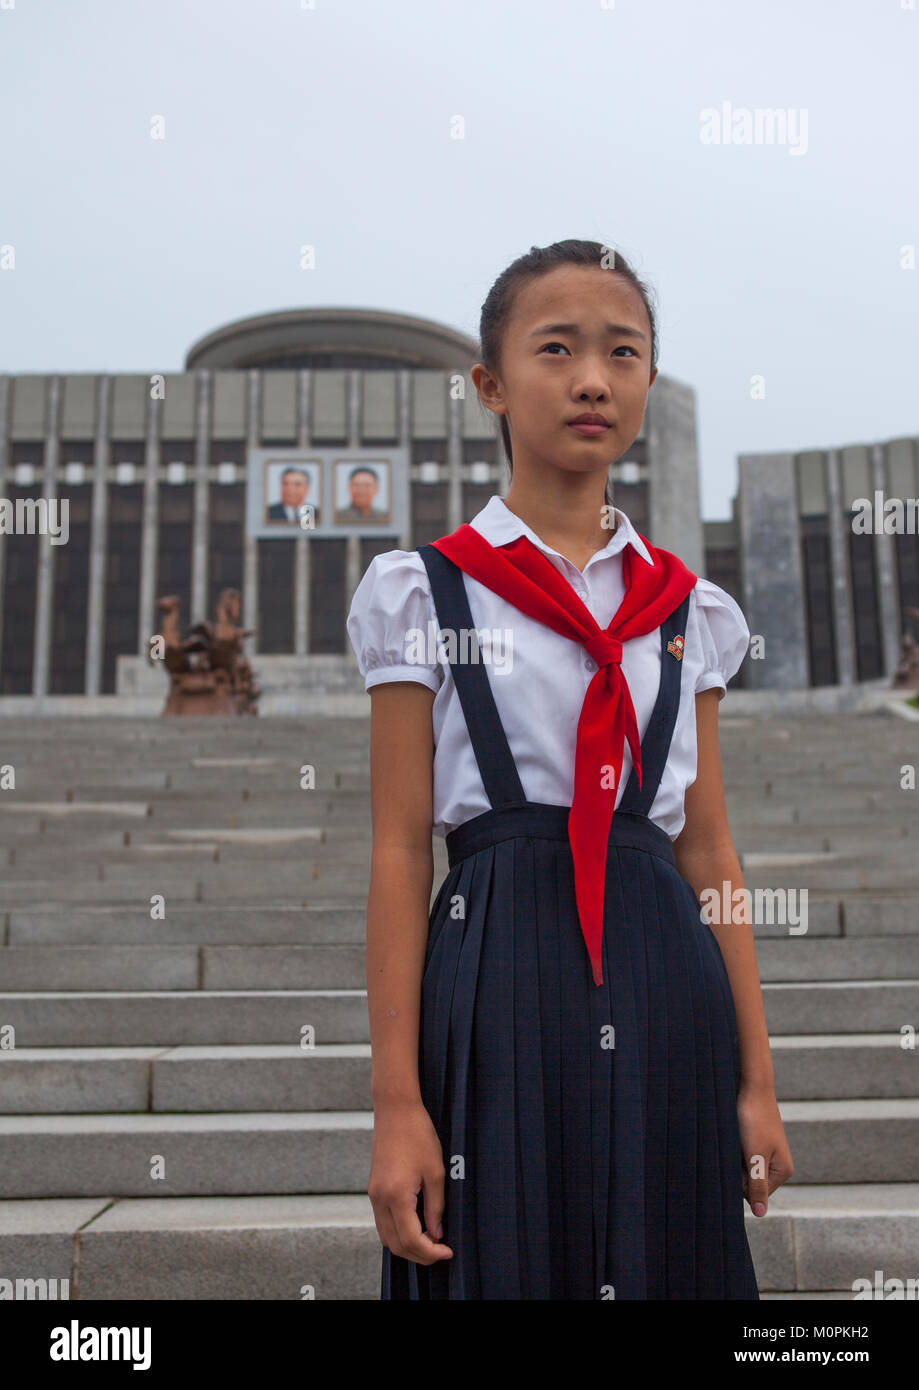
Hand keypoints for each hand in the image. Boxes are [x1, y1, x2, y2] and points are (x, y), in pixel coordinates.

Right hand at [368, 1099, 453, 1264]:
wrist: (395, 1110)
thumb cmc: (418, 1134)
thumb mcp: (435, 1172)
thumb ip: (436, 1207)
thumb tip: (436, 1234)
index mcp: (396, 1196)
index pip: (411, 1240)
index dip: (431, 1253)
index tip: (448, 1251)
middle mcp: (379, 1200)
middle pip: (395, 1245)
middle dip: (419, 1255)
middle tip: (441, 1251)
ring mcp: (373, 1195)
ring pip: (386, 1237)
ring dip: (407, 1246)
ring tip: (430, 1242)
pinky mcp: (374, 1189)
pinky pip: (382, 1223)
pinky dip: (398, 1232)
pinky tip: (416, 1227)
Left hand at [736, 1082, 793, 1216]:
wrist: (752, 1085)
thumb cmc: (754, 1120)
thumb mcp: (754, 1156)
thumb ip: (758, 1185)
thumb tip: (761, 1215)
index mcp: (783, 1171)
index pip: (754, 1195)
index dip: (740, 1182)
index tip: (737, 1161)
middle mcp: (777, 1164)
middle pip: (748, 1182)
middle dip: (736, 1170)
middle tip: (735, 1148)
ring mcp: (767, 1152)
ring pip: (742, 1167)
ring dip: (734, 1158)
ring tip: (736, 1139)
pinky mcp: (757, 1141)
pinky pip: (741, 1154)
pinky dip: (735, 1148)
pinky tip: (735, 1134)